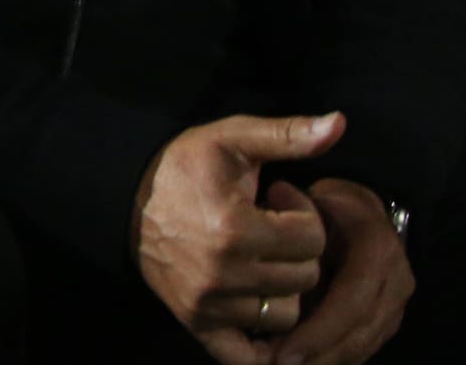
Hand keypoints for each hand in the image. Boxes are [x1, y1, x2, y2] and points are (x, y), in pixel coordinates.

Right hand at [132, 112, 344, 364]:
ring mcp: (210, 304)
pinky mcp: (198, 323)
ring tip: (262, 257)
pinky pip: (247, 355)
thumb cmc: (184, 165)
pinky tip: (261, 310)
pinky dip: (262, 343)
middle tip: (272, 226)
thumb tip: (339, 123)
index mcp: (236, 228)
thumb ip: (287, 135)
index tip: (279, 198)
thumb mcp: (232, 139)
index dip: (303, 212)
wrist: (127, 196)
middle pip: (304, 277)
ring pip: (286, 314)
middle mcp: (224, 273)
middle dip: (298, 248)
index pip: (311, 237)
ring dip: (283, 286)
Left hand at [272, 178, 411, 364]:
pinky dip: (333, 359)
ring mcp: (397, 302)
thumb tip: (263, 246)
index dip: (319, 331)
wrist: (355, 214)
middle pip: (360, 331)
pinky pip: (363, 348)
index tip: (282, 351)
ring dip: (324, 361)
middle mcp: (396, 277)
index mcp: (376, 246)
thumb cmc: (323, 211)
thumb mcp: (308, 212)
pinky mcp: (389, 319)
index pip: (353, 300)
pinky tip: (304, 362)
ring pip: (363, 345)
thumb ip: (291, 234)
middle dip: (318, 354)